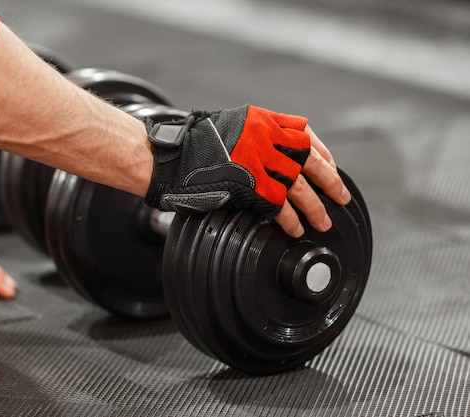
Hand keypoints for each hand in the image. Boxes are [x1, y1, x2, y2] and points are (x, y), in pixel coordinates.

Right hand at [144, 105, 350, 236]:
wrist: (173, 155)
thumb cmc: (195, 141)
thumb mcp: (233, 125)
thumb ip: (259, 133)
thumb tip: (278, 148)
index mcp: (267, 122)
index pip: (308, 136)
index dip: (324, 155)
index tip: (331, 165)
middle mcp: (270, 141)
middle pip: (312, 164)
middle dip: (331, 183)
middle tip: (341, 197)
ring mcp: (263, 165)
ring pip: (301, 189)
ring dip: (315, 208)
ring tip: (322, 222)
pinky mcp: (253, 189)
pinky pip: (280, 207)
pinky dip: (290, 220)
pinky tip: (295, 228)